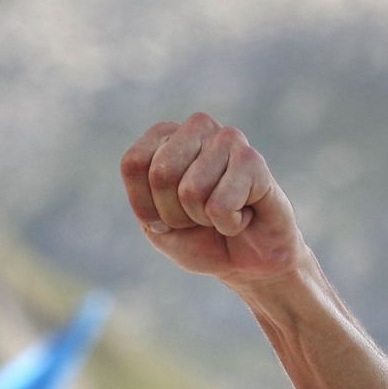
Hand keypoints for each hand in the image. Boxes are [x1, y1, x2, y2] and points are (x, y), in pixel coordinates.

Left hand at [120, 112, 308, 285]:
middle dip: (173, 213)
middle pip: (161, 173)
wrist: (245, 261)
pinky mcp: (253, 160)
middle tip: (196, 217)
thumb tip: (161, 170)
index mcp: (165, 136)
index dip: (145, 204)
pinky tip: (242, 215)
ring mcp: (228, 139)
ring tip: (220, 213)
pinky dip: (228, 224)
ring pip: (191, 190)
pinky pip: (220, 205)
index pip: (133, 163)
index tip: (165, 216)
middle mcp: (197, 128)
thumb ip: (143, 198)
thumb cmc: (197, 238)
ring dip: (202, 218)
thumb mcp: (154, 224)